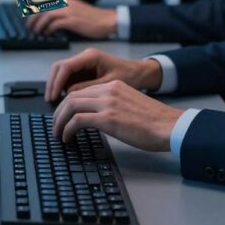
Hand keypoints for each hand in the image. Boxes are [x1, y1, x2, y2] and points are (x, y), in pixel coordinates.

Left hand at [26, 0, 115, 38]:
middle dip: (33, 17)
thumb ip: (64, 13)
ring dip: (39, 24)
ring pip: (47, 15)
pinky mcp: (73, 20)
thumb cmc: (93, 19)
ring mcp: (69, 11)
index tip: (28, 16)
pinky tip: (48, 34)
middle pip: (43, 7)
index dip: (34, 8)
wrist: (107, 20)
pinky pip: (56, 24)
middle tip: (30, 26)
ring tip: (36, 32)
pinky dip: (49, 29)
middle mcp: (66, 3)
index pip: (44, 1)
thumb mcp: (76, 11)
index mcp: (66, 0)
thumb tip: (52, 20)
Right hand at [44, 47, 162, 101]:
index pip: (65, 67)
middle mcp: (85, 58)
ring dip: (57, 87)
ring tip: (56, 104)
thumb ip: (89, 88)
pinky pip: (69, 79)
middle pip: (59, 68)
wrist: (142, 74)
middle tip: (50, 101)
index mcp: (91, 57)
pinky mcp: (85, 72)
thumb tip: (70, 96)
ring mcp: (84, 65)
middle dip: (52, 84)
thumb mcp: (110, 84)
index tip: (53, 97)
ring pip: (62, 74)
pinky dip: (64, 89)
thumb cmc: (131, 76)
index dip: (56, 83)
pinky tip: (66, 102)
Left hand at [52, 80, 182, 150]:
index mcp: (114, 86)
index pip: (82, 90)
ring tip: (58, 134)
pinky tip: (68, 138)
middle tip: (56, 126)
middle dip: (59, 112)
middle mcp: (108, 91)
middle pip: (72, 96)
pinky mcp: (107, 118)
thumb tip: (97, 119)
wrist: (168, 126)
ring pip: (70, 106)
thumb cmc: (154, 122)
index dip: (68, 104)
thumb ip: (113, 106)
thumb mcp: (130, 105)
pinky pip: (77, 121)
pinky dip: (67, 129)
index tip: (64, 116)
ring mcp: (107, 103)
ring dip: (59, 121)